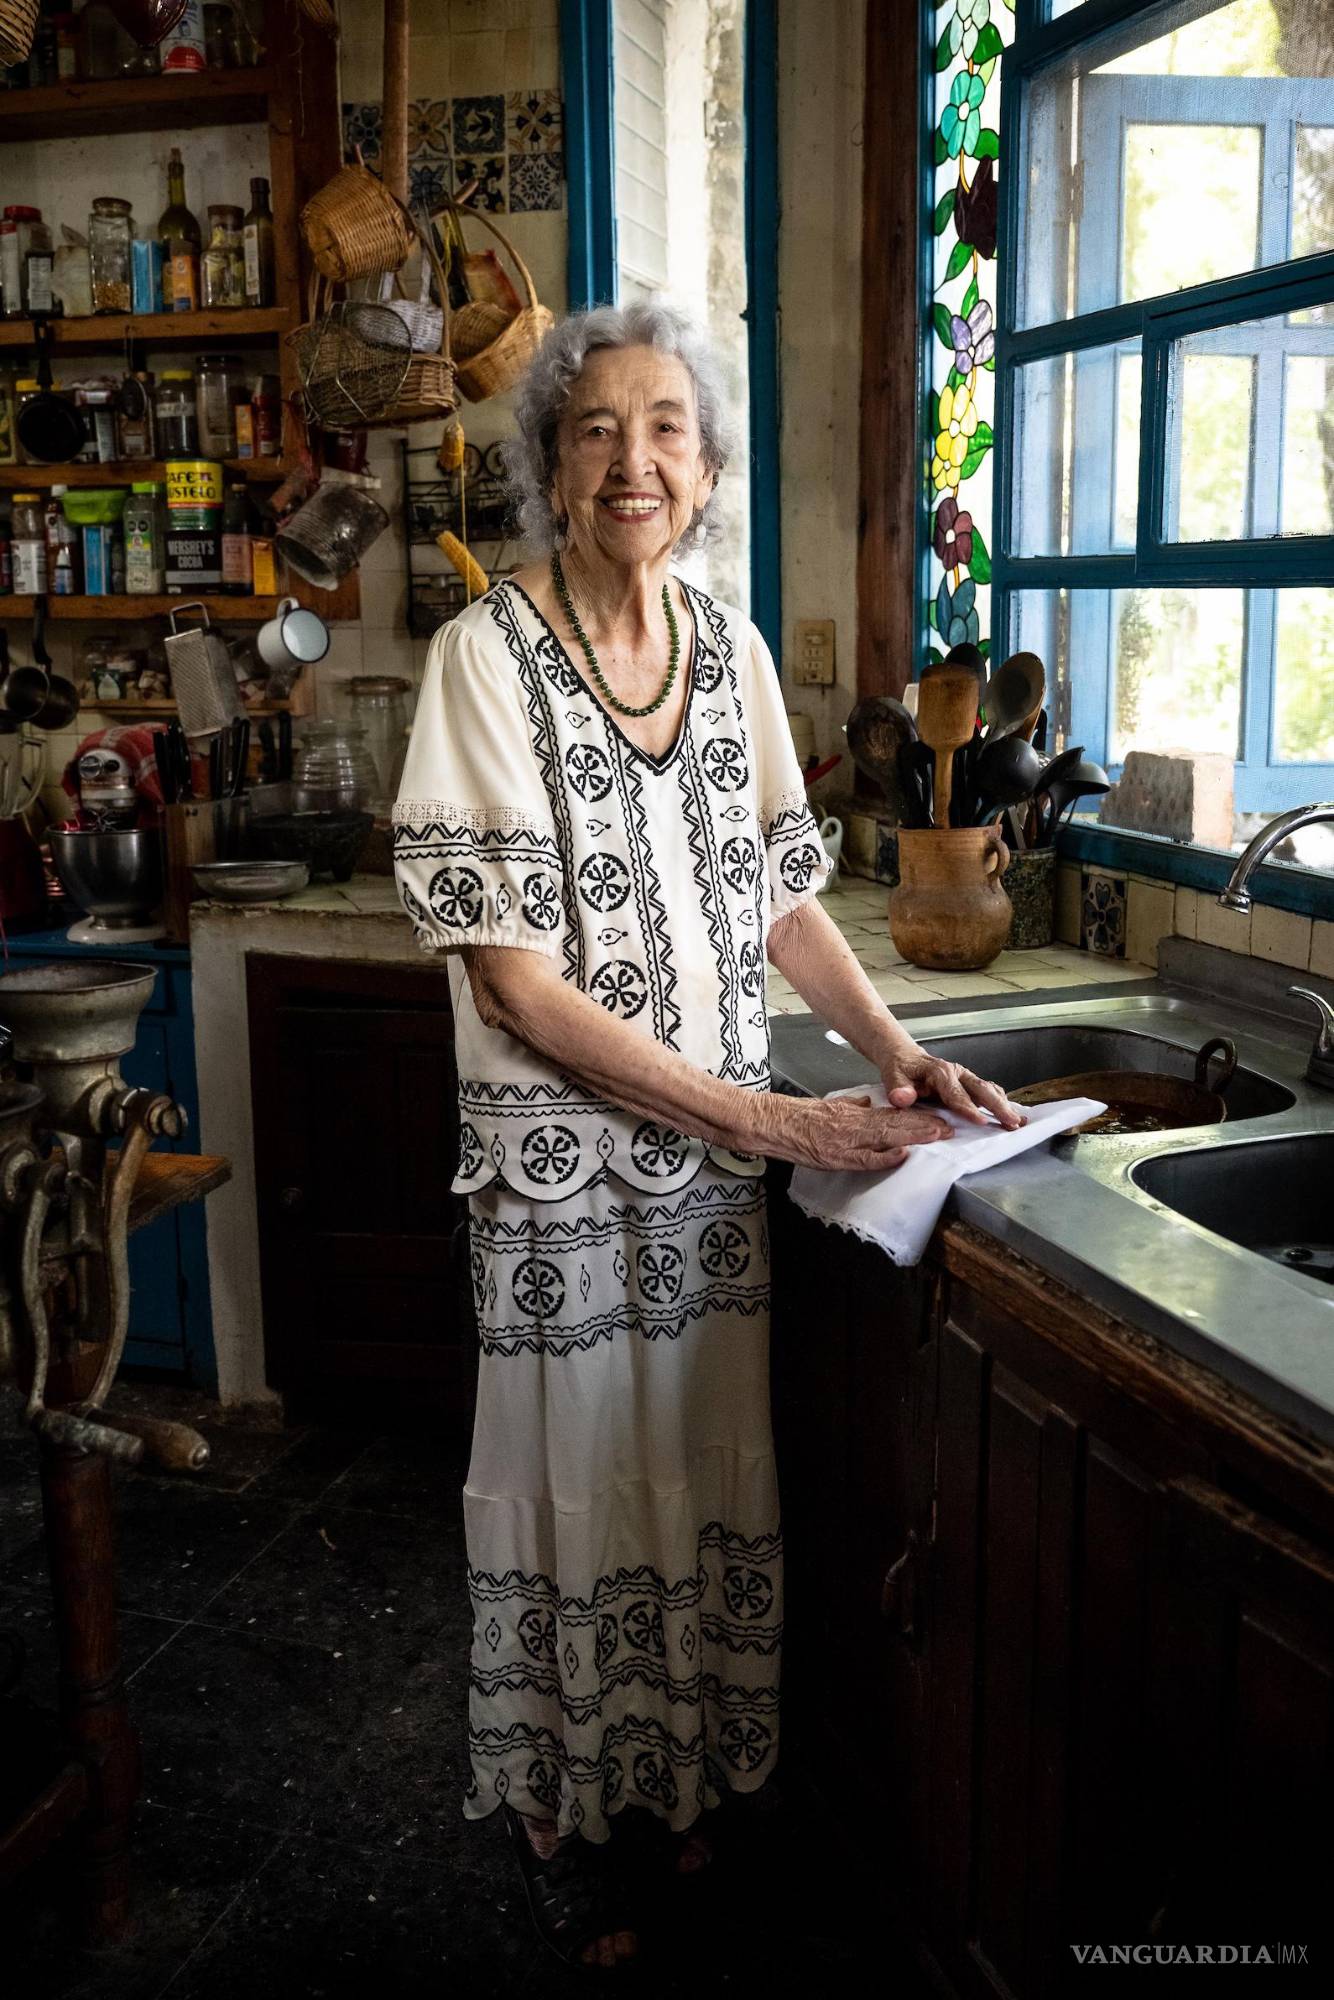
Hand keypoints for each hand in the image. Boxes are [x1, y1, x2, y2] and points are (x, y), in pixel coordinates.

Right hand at [760, 1091, 952, 1172]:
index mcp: (854, 1114)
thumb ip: (852, 1106)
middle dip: (925, 1128)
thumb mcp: (830, 1105)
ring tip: (937, 1137)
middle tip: (949, 1129)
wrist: (771, 1123)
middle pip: (896, 1126)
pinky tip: (902, 1156)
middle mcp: (854, 1127)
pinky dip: (884, 1158)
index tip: (939, 1119)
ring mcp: (845, 1143)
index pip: (893, 1116)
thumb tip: (870, 1103)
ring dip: (914, 1138)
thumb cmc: (796, 1115)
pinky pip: (864, 1159)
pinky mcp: (835, 1158)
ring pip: (886, 1139)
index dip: (918, 1118)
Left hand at [879, 1045, 1025, 1129]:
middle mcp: (956, 1072)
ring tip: (1017, 1122)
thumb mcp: (892, 1076)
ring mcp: (965, 1077)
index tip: (981, 1120)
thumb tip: (903, 1098)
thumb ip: (898, 1088)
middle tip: (1011, 1122)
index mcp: (939, 1071)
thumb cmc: (900, 1069)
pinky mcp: (969, 1083)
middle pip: (980, 1089)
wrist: (905, 1057)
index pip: (955, 1092)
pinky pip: (988, 1091)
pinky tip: (1011, 1114)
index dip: (968, 1107)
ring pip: (988, 1090)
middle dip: (997, 1106)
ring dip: (1003, 1105)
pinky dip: (1001, 1102)